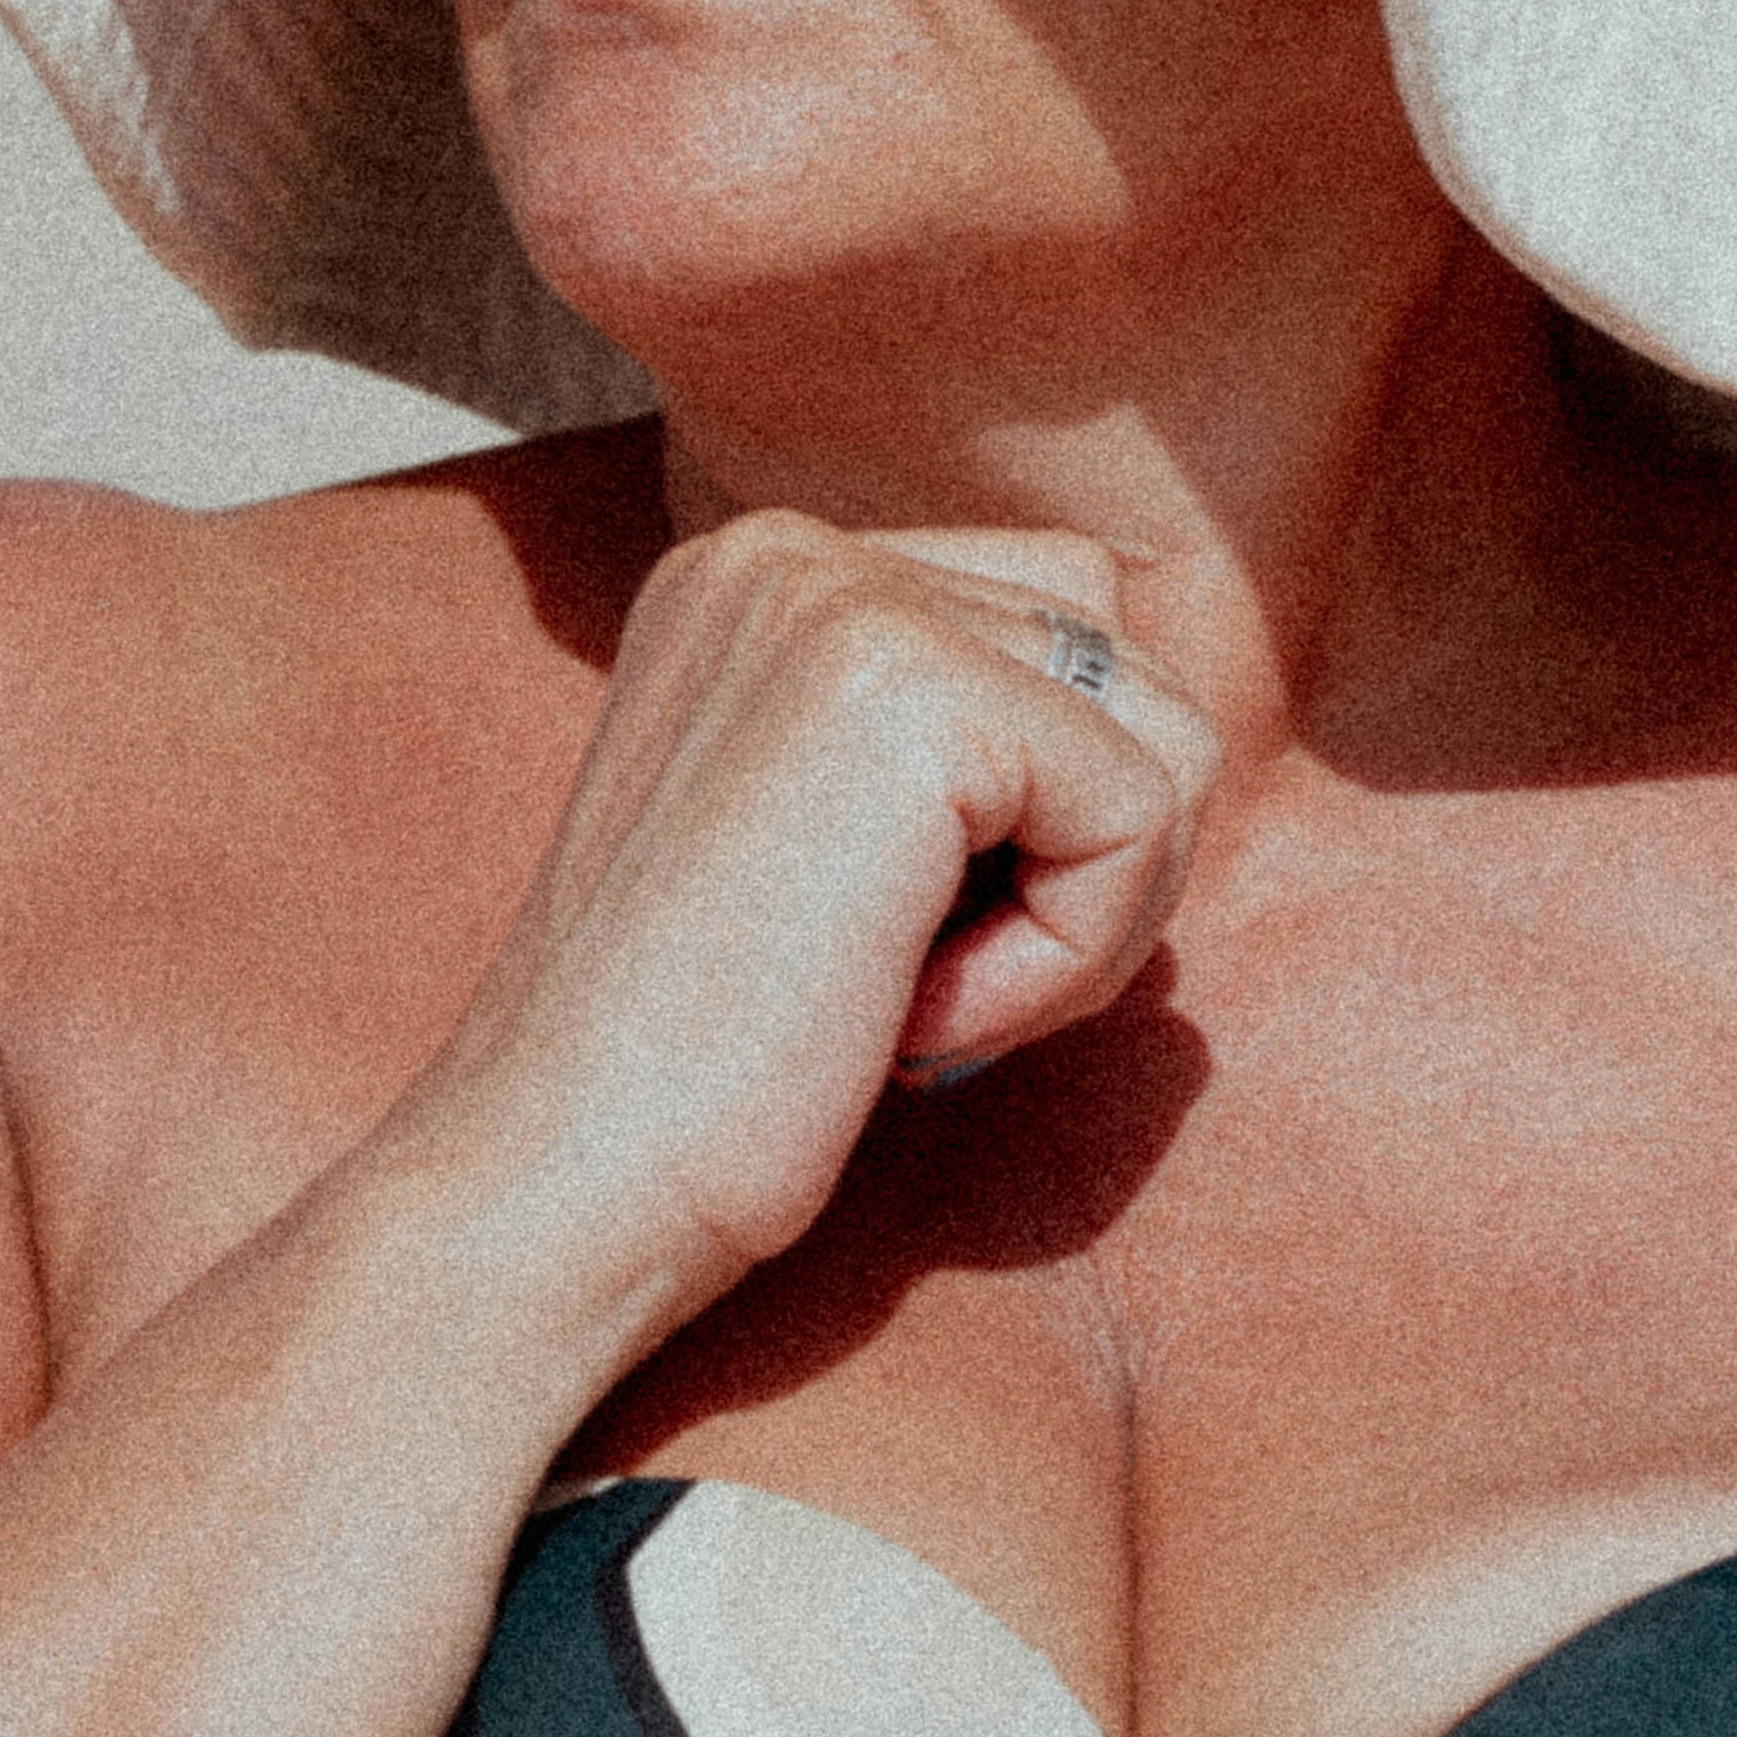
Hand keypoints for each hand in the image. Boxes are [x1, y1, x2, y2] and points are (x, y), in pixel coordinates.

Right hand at [378, 512, 1205, 1334]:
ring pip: (1163, 739)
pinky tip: (910, 1014)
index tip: (884, 940)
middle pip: (1131, 669)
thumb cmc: (708, 1072)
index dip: (1043, 820)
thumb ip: (960, 748)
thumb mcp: (835, 850)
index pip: (1059, 621)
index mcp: (762, 574)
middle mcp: (794, 550)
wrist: (558, 1185)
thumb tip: (1177, 729)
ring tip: (910, 994)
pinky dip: (1068, 958)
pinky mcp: (909, 692)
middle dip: (1082, 863)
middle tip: (911, 984)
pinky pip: (1140, 814)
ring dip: (1083, 918)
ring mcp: (842, 601)